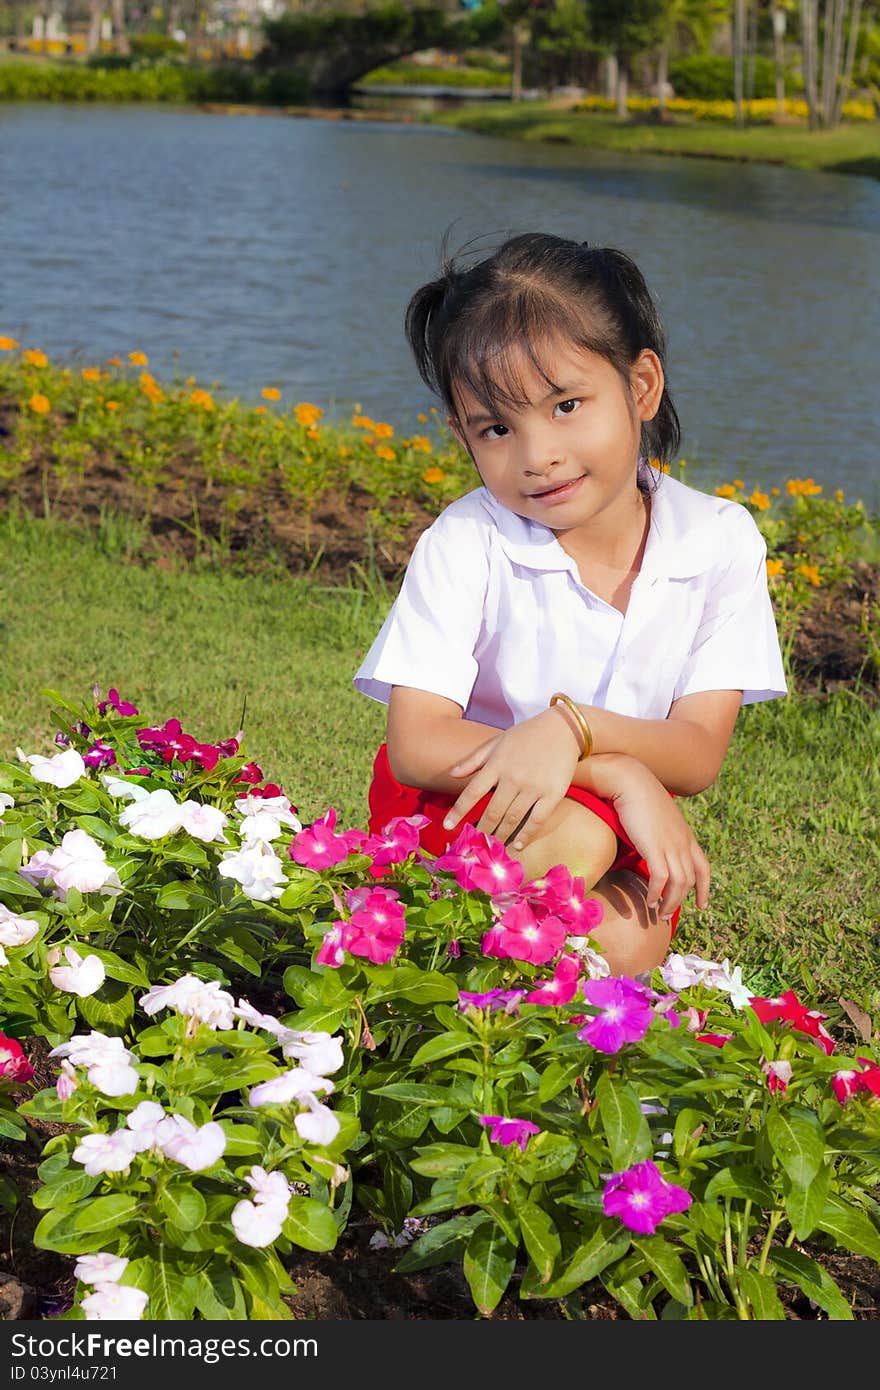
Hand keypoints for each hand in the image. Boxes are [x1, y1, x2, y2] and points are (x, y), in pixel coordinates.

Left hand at [441, 710, 581, 848]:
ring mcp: (534, 787)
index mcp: (496, 765)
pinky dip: (526, 835)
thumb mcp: (497, 742)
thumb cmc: (526, 735)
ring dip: (501, 835)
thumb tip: (452, 774)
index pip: (472, 793)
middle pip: (492, 812)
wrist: (563, 729)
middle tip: (476, 844)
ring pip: (513, 819)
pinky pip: (537, 820)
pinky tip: (518, 844)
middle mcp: (513, 778)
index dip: (458, 812)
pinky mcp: (553, 794)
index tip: (447, 827)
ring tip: (494, 847)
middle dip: (482, 831)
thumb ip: (474, 760)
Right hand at [609, 763, 709, 919]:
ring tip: (658, 913)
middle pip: (690, 880)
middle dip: (681, 901)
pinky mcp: (654, 847)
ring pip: (679, 883)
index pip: (703, 867)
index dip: (705, 888)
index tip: (702, 905)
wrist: (630, 780)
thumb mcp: (657, 816)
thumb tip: (652, 841)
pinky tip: (649, 900)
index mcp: (685, 835)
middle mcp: (682, 842)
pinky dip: (657, 893)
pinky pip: (661, 879)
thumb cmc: (638, 794)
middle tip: (667, 915)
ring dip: (670, 902)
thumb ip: (660, 832)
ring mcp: (671, 845)